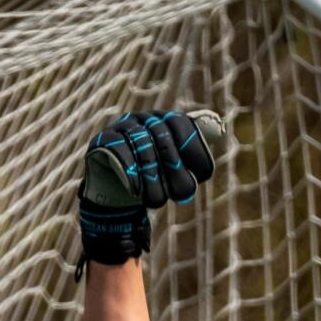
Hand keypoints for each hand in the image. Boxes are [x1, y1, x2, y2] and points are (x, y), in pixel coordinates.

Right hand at [75, 108, 226, 269]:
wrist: (116, 191)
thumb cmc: (152, 179)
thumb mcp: (176, 172)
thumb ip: (195, 158)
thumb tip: (218, 133)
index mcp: (164, 120)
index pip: (182, 124)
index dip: (194, 148)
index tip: (204, 175)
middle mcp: (144, 118)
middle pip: (163, 137)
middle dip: (175, 168)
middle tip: (184, 195)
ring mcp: (122, 127)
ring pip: (141, 145)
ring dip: (152, 176)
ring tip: (157, 202)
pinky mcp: (103, 140)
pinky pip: (119, 152)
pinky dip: (130, 172)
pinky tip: (136, 191)